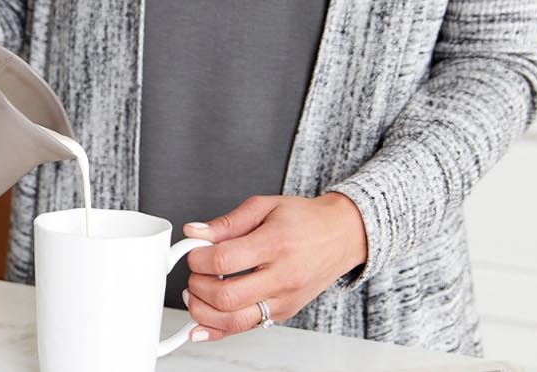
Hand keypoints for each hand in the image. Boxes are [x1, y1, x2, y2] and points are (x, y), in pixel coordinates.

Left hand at [178, 193, 366, 342]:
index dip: (196, 258)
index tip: (193, 252)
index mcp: (275, 245)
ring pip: (235, 321)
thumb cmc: (305, 220)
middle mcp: (283, 277)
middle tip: (195, 274)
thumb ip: (227, 222)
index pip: (223, 260)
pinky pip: (247, 328)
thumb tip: (194, 232)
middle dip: (197, 287)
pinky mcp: (285, 313)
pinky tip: (202, 324)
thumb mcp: (265, 207)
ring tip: (196, 295)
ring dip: (203, 312)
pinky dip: (218, 330)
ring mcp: (285, 300)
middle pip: (226, 296)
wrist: (343, 236)